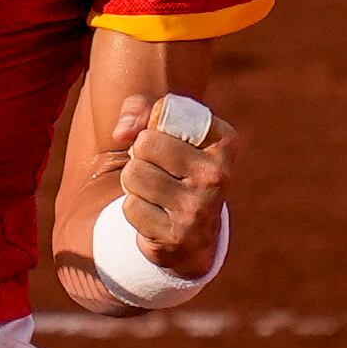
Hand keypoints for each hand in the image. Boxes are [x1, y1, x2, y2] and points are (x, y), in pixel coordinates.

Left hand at [112, 95, 238, 275]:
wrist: (194, 237)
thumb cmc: (175, 169)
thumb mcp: (167, 130)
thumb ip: (141, 110)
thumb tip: (121, 133)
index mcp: (225, 142)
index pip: (166, 113)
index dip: (155, 126)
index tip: (170, 140)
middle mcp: (217, 174)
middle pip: (145, 143)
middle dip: (141, 155)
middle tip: (159, 170)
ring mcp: (198, 207)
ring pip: (133, 174)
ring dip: (134, 183)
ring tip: (155, 191)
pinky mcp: (176, 235)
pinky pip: (130, 207)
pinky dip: (135, 209)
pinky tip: (155, 214)